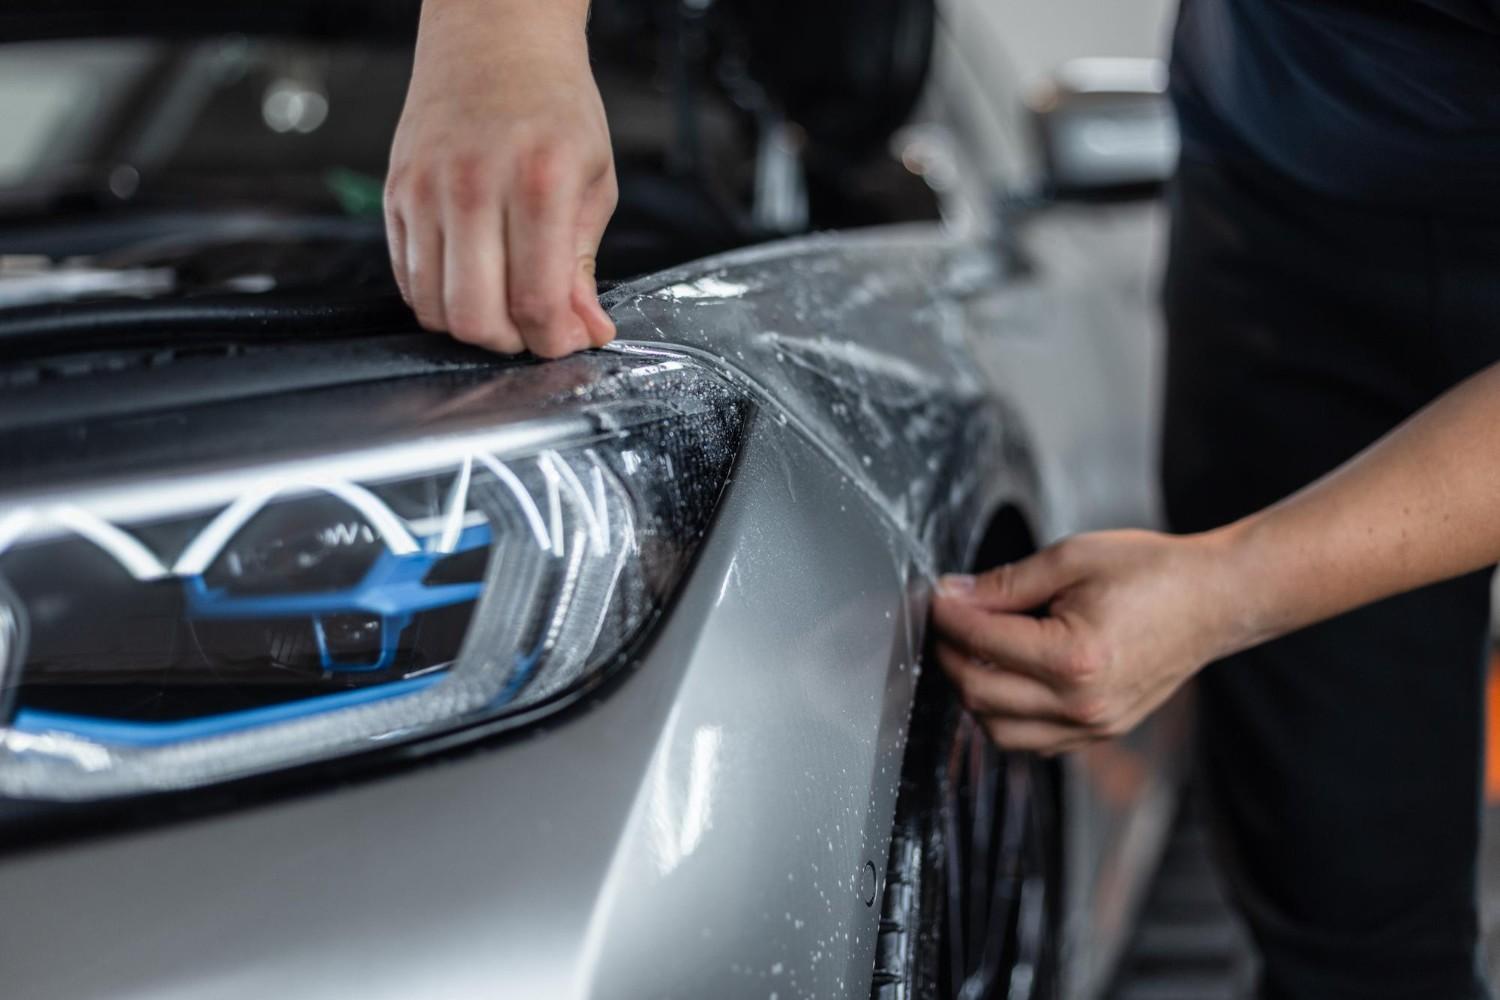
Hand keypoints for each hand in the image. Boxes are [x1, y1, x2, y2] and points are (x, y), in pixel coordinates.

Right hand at [385, 0, 616, 356]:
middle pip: (476, 317)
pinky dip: (438, 299)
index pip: (536, 300)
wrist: (495, 38)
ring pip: (435, 307)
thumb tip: (586, 328)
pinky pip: (407, 278)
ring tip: (503, 306)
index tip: (568, 340)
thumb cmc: (553, 103)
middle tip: (534, 329)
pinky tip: (470, 282)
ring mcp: (426, 191)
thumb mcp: (595, 180)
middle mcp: (474, 186)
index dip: (554, 341)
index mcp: (538, 182)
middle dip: (511, 343)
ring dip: (473, 326)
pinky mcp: (396, 193)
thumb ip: (584, 263)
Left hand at [931, 529, 1254, 753]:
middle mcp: (1082, 704)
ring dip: (972, 691)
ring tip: (972, 649)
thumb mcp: (1071, 559)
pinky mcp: (1100, 733)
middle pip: (978, 694)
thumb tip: (953, 595)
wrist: (1215, 599)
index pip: (981, 642)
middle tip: (946, 619)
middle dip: (949, 654)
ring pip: (998, 730)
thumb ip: (1006, 584)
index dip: (947, 616)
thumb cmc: (1152, 572)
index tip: (936, 595)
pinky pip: (1032, 741)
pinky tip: (1005, 676)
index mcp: (1074, 658)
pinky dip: (1006, 714)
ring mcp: (1093, 726)